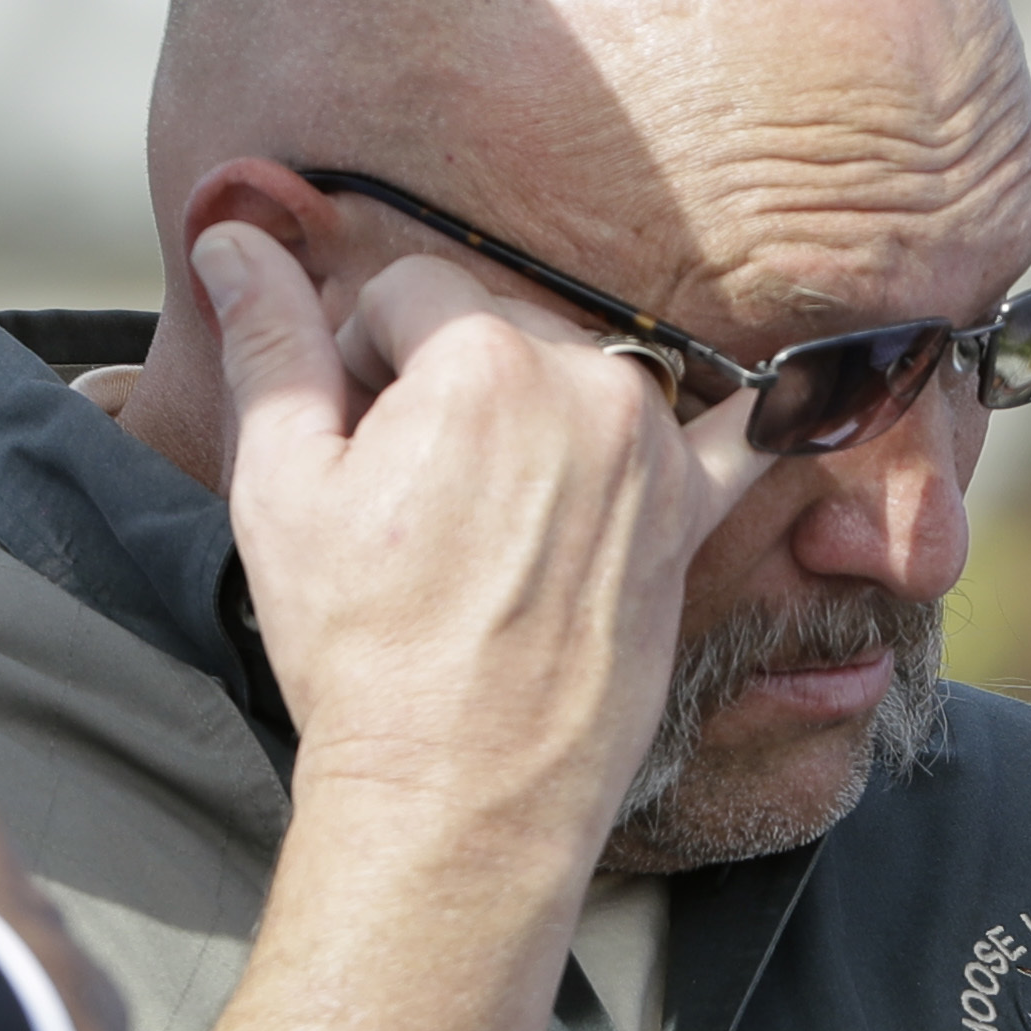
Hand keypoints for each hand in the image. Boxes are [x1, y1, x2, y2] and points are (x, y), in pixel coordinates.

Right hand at [194, 221, 771, 866]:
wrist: (461, 792)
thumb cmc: (363, 653)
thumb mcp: (282, 487)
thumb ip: (267, 345)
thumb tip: (231, 238)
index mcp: (482, 360)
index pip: (406, 291)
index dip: (357, 353)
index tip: (343, 431)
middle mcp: (587, 387)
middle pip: (496, 324)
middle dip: (443, 379)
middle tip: (405, 490)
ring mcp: (653, 453)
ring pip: (582, 369)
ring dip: (537, 403)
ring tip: (485, 505)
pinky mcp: (690, 519)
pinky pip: (743, 434)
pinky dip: (756, 407)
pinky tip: (800, 380)